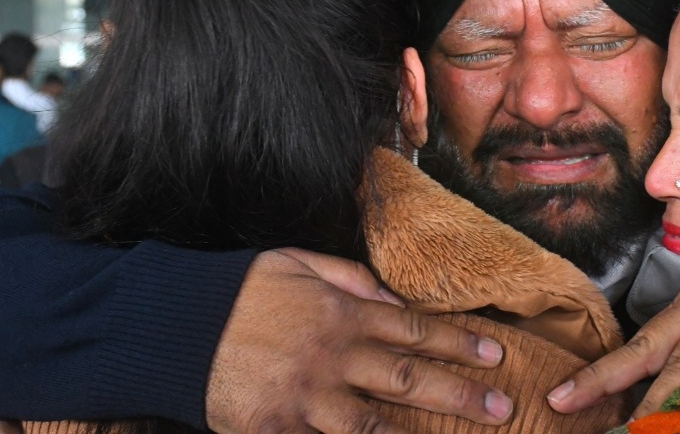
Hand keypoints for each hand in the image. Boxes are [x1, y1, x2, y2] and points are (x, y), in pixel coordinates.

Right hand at [206, 248, 511, 432]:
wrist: (176, 325)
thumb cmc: (240, 289)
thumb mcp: (298, 263)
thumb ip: (350, 278)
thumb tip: (392, 295)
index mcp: (342, 313)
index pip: (415, 329)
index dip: (459, 342)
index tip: (496, 353)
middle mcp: (334, 357)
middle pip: (410, 378)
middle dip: (462, 393)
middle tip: (503, 405)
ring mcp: (308, 398)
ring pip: (376, 425)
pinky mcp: (279, 428)